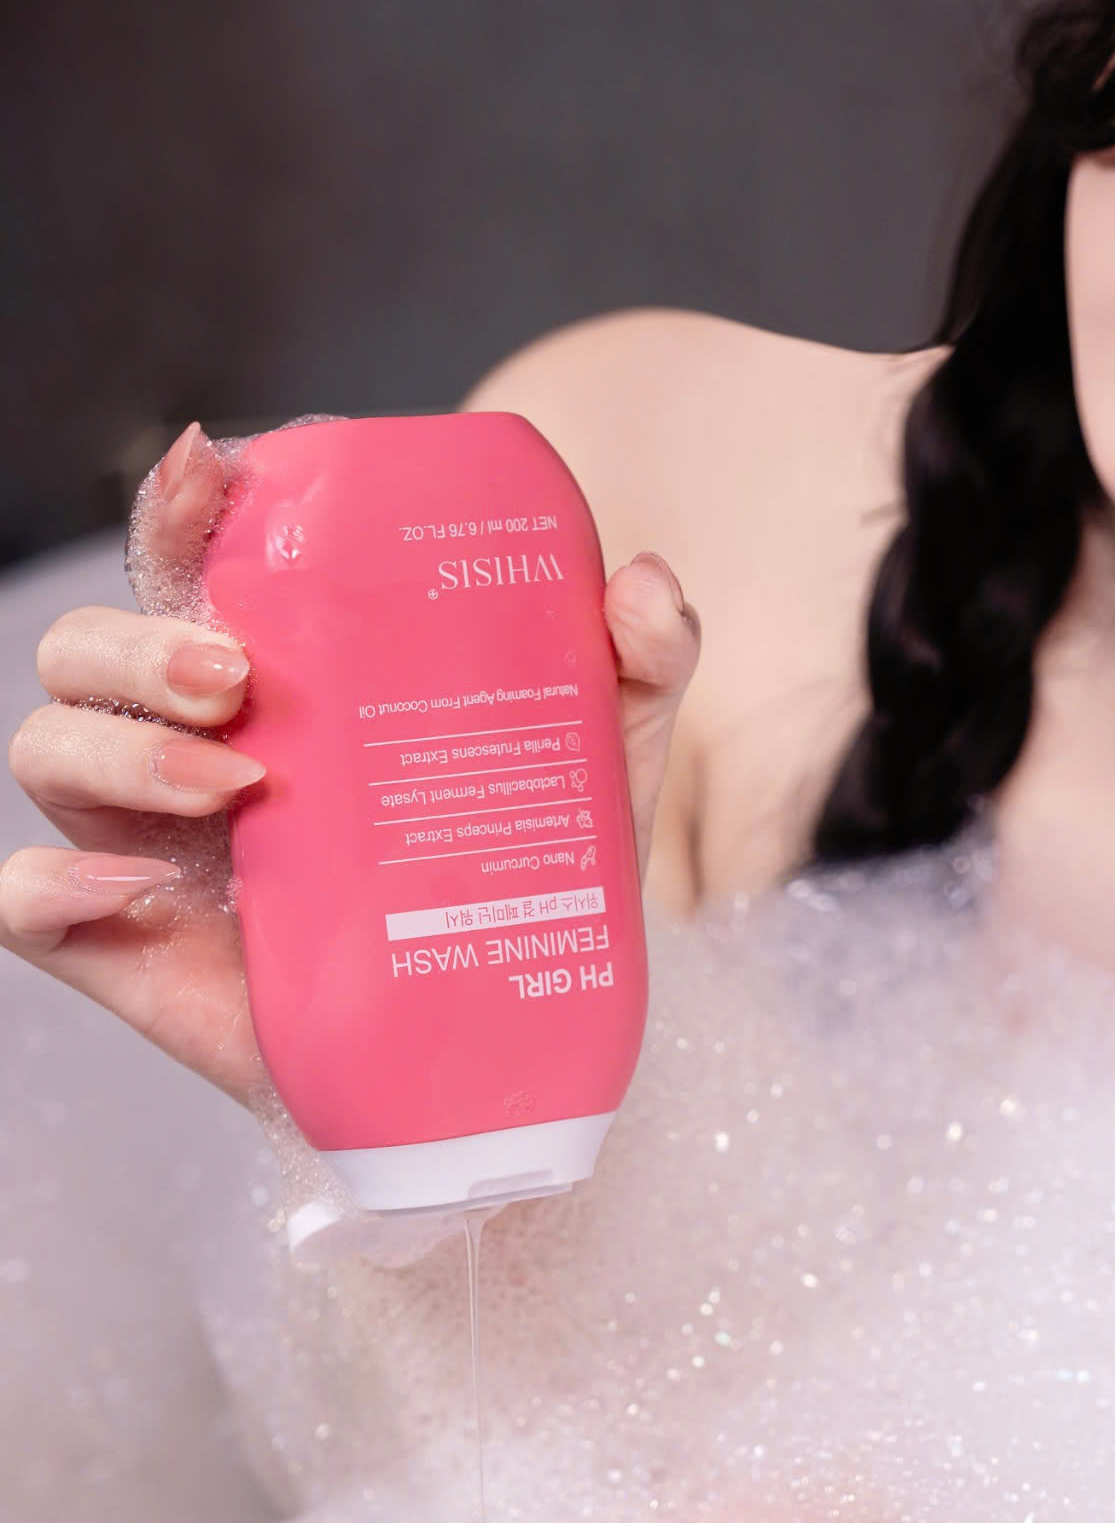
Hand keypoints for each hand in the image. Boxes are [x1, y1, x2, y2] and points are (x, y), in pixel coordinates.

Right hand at [0, 422, 701, 1104]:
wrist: (493, 1052)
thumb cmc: (518, 879)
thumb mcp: (597, 763)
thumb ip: (632, 664)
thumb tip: (644, 583)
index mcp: (275, 669)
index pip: (194, 562)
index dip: (180, 505)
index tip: (212, 470)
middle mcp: (189, 738)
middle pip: (91, 645)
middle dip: (142, 643)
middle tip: (242, 679)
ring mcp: (142, 840)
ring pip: (49, 746)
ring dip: (120, 750)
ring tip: (237, 782)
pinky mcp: (125, 947)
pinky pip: (23, 903)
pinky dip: (52, 887)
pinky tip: (135, 891)